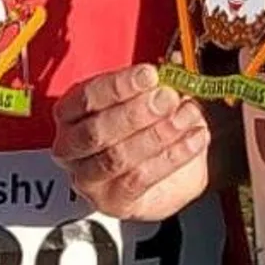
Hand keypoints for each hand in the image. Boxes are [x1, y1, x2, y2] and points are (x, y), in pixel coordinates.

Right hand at [52, 65, 220, 221]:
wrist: (168, 174)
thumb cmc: (149, 129)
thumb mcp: (151, 98)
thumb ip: (158, 83)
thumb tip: (175, 63)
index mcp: (71, 114)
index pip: (87, 98)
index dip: (120, 86)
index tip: (150, 75)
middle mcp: (71, 147)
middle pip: (97, 130)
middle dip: (137, 113)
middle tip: (168, 98)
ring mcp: (88, 178)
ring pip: (117, 157)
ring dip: (158, 134)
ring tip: (186, 117)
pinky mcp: (113, 201)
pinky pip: (140, 178)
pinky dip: (172, 156)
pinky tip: (193, 140)